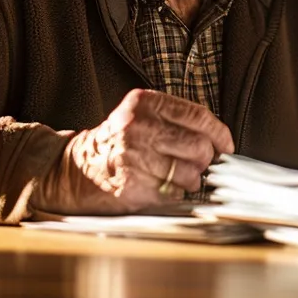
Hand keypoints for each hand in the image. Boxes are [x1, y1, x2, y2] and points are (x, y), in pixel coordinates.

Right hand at [33, 89, 234, 214]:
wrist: (72, 171)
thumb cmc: (114, 144)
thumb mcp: (138, 116)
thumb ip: (174, 120)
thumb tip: (218, 141)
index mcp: (144, 103)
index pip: (198, 115)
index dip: (219, 134)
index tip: (225, 146)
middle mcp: (139, 126)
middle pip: (198, 146)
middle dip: (204, 160)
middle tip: (197, 165)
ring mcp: (135, 156)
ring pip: (190, 173)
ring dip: (191, 181)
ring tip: (176, 178)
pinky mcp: (132, 184)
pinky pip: (173, 193)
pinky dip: (174, 194)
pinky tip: (159, 187)